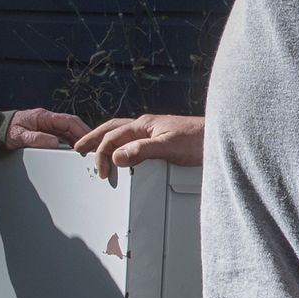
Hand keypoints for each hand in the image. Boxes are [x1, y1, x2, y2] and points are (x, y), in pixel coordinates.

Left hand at [5, 106, 89, 150]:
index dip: (80, 129)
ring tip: (88, 150)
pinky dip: (71, 142)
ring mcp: (48, 125)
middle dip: (84, 135)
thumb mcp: (19, 136)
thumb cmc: (6, 131)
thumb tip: (54, 143)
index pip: (68, 121)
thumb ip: (36, 139)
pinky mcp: (46, 131)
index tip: (88, 139)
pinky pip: (62, 135)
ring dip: (79, 139)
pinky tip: (76, 150)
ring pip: (68, 130)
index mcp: (43, 117)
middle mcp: (48, 119)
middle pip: (72, 125)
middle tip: (94, 146)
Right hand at [75, 112, 203, 173]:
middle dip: (93, 139)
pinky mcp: (160, 140)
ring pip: (121, 134)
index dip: (102, 154)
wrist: (219, 137)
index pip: (112, 137)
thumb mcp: (168, 146)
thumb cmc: (199, 139)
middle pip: (112, 129)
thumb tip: (117, 156)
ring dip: (106, 141)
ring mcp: (152, 132)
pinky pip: (133, 141)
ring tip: (94, 150)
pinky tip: (123, 154)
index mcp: (143, 125)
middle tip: (78, 148)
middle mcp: (145, 126)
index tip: (102, 173)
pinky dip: (121, 147)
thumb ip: (142, 150)